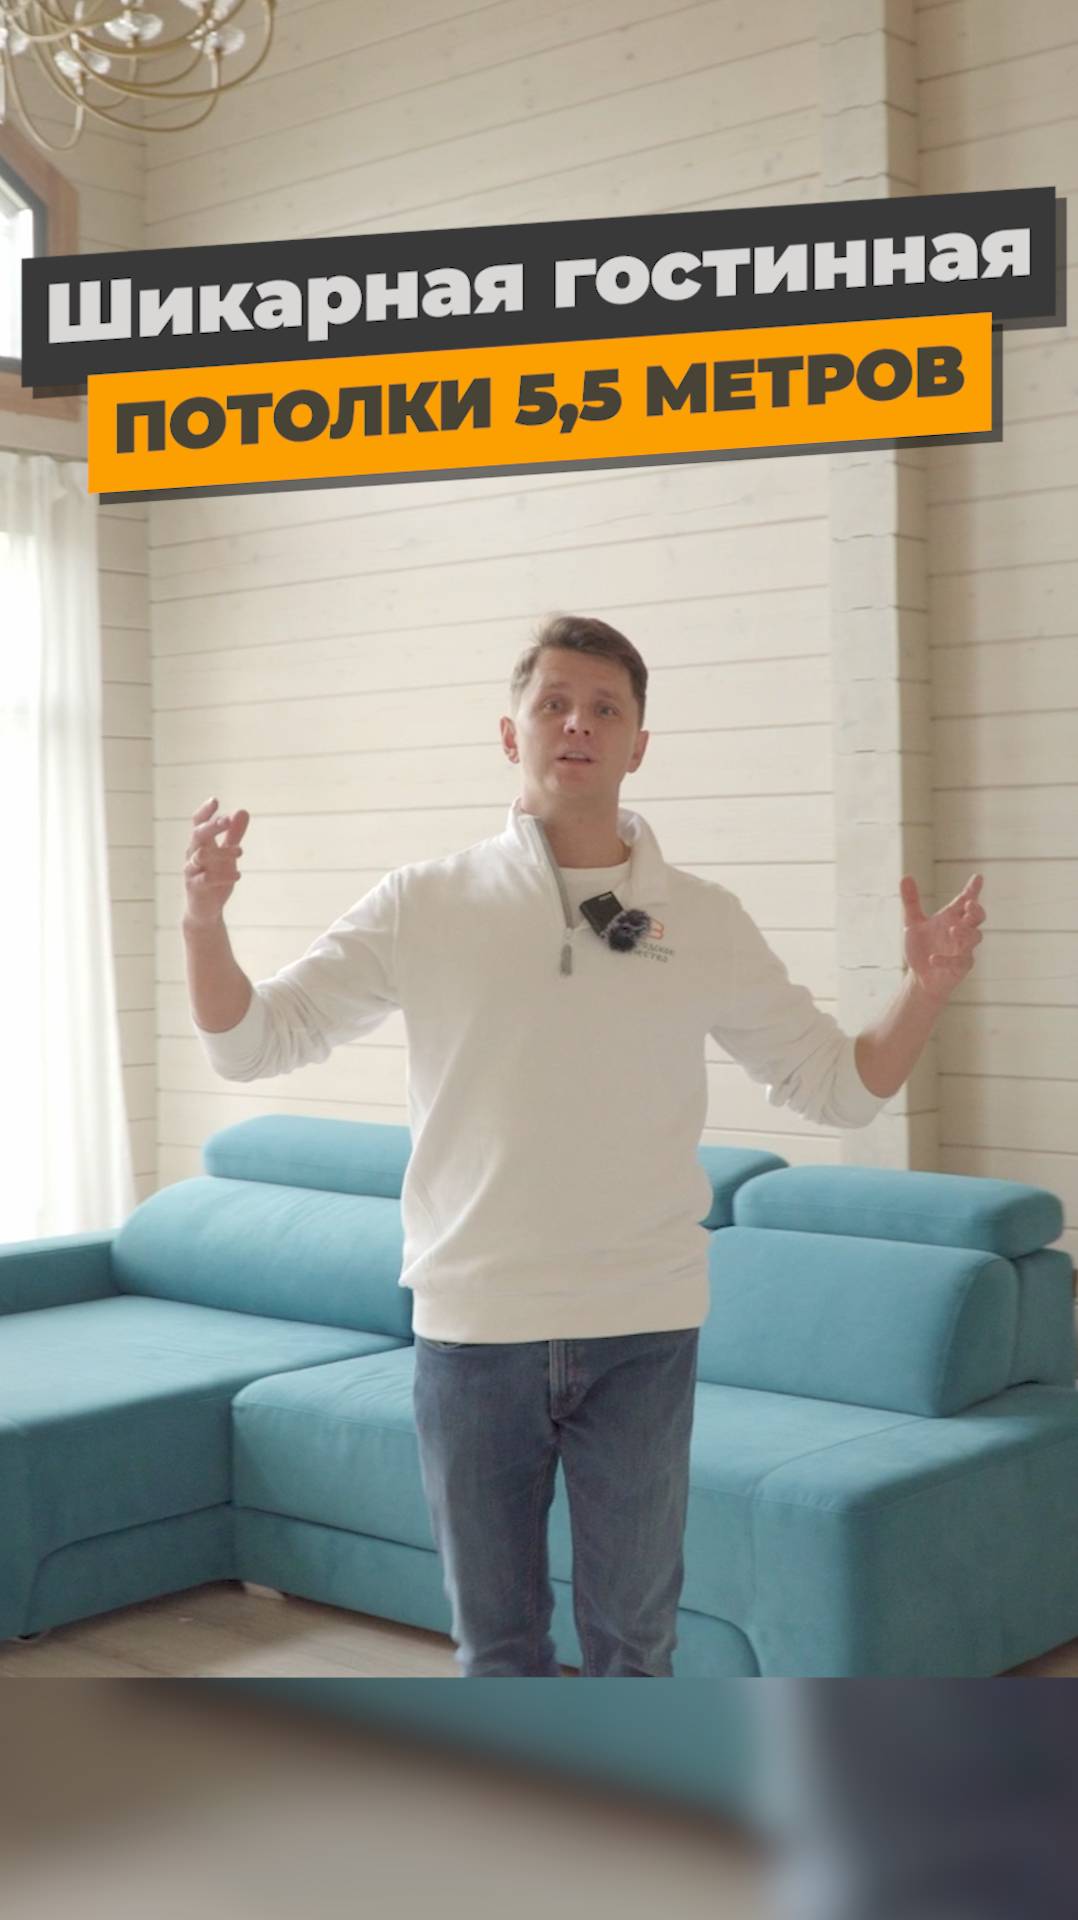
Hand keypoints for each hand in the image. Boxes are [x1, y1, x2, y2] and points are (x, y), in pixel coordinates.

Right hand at [183, 796, 249, 926]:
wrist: (205, 911)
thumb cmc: (215, 879)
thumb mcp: (227, 855)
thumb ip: (234, 834)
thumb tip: (242, 811)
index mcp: (200, 844)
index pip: (198, 823)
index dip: (205, 812)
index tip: (215, 800)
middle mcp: (193, 855)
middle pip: (197, 835)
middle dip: (211, 826)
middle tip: (226, 820)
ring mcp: (192, 871)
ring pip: (201, 856)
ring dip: (222, 852)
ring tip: (241, 851)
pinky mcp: (196, 888)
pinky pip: (206, 879)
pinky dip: (222, 876)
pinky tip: (237, 875)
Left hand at [900, 872, 984, 1003]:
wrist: (919, 977)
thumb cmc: (920, 948)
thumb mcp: (912, 923)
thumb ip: (911, 901)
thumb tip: (906, 876)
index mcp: (951, 918)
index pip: (965, 900)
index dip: (973, 889)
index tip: (978, 877)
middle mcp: (960, 931)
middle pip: (977, 917)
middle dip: (976, 909)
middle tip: (969, 904)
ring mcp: (964, 948)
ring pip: (975, 937)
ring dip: (965, 932)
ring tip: (952, 930)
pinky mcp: (961, 966)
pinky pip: (960, 961)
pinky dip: (947, 959)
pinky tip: (932, 959)